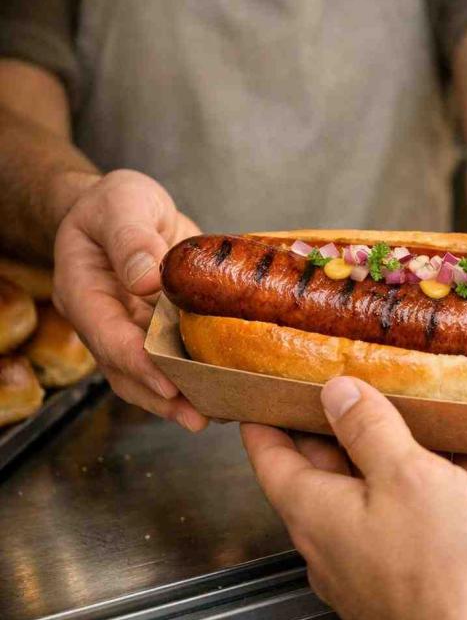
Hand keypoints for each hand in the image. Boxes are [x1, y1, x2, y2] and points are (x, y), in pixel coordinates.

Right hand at [53, 169, 206, 430]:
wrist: (128, 205)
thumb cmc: (116, 202)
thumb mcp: (122, 204)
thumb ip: (131, 239)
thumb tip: (147, 279)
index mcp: (85, 292)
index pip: (108, 338)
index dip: (138, 364)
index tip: (168, 384)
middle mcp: (106, 319)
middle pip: (128, 370)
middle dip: (163, 398)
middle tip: (199, 418)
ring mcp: (133, 327)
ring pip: (152, 373)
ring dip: (182, 397)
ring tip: (219, 413)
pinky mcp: (160, 327)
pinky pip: (176, 358)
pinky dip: (198, 375)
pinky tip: (228, 388)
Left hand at [242, 377, 466, 619]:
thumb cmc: (444, 571)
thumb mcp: (405, 475)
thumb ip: (369, 429)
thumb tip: (337, 393)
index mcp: (319, 517)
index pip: (272, 460)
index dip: (265, 424)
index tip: (262, 396)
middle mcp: (341, 545)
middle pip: (324, 477)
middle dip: (332, 432)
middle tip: (341, 392)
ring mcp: (383, 565)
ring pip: (378, 497)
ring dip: (392, 457)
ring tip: (411, 415)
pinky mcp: (428, 576)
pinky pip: (425, 519)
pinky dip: (441, 486)